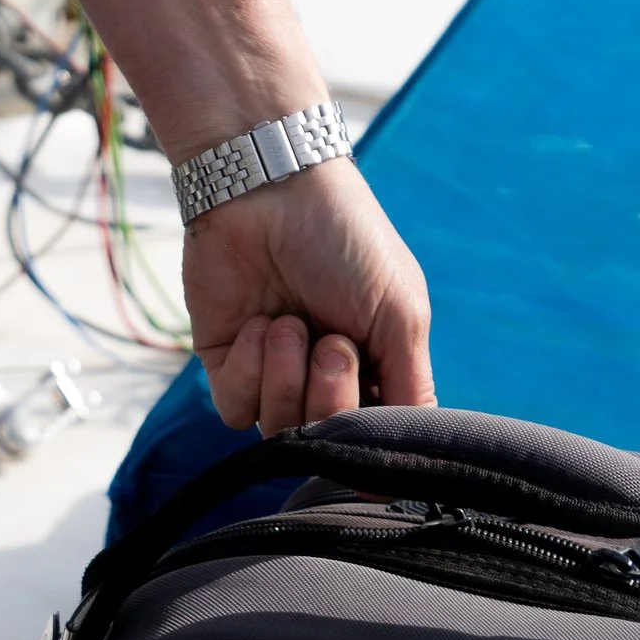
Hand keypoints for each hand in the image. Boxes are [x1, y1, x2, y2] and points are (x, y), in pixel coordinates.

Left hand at [183, 164, 434, 432]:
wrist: (271, 187)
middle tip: (332, 342)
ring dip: (288, 378)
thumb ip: (411, 388)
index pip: (375, 440)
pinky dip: (252, 371)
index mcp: (374, 371)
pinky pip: (238, 411)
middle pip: (328, 443)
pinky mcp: (227, 366)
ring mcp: (275, 375)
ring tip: (290, 323)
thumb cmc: (345, 239)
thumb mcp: (402, 313)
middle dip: (331, 398)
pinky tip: (260, 325)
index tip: (373, 392)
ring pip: (280, 432)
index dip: (372, 434)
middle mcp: (323, 380)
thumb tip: (410, 453)